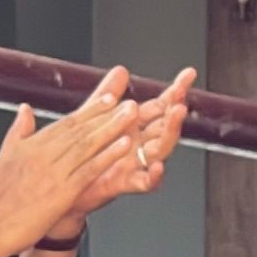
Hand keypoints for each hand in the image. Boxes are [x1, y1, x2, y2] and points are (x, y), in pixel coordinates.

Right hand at [0, 70, 138, 256]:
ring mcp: (54, 172)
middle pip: (80, 129)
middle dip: (105, 113)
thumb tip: (24, 110)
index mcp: (29, 146)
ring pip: (88, 145)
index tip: (107, 99)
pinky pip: (90, 169)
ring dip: (112, 128)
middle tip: (127, 101)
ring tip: (131, 115)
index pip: (65, 123)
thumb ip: (17, 133)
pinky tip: (124, 145)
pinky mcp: (62, 192)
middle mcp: (43, 154)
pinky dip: (108, 155)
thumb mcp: (1, 158)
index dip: (89, 110)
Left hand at [69, 67, 196, 220]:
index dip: (175, 91)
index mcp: (135, 126)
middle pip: (165, 126)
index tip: (188, 76)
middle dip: (175, 113)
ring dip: (170, 134)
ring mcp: (136, 164)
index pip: (161, 105)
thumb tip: (121, 70)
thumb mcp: (94, 117)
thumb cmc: (84, 155)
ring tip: (174, 119)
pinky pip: (145, 182)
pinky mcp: (126, 183)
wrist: (68, 186)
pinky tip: (157, 167)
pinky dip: (153, 176)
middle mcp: (140, 144)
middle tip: (180, 102)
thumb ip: (108, 94)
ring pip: (161, 149)